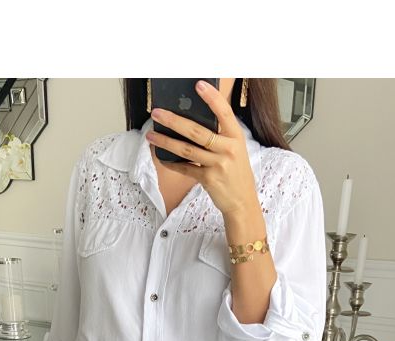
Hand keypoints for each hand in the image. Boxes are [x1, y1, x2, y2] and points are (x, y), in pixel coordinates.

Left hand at [145, 79, 259, 217]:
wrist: (243, 202)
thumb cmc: (236, 172)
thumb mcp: (235, 150)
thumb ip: (220, 136)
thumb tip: (191, 121)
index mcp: (236, 136)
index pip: (224, 112)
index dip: (212, 98)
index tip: (198, 85)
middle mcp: (228, 149)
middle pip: (196, 131)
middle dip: (174, 120)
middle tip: (157, 113)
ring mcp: (218, 165)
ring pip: (186, 150)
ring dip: (166, 141)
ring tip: (151, 135)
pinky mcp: (209, 179)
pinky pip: (185, 168)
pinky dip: (171, 163)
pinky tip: (161, 157)